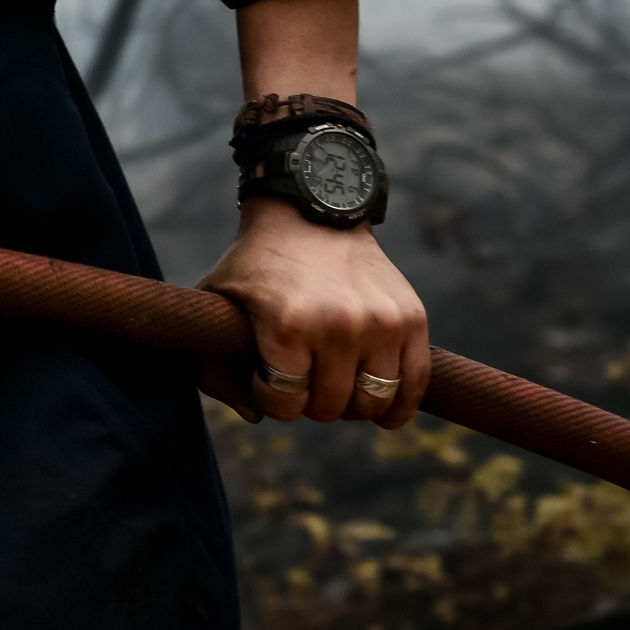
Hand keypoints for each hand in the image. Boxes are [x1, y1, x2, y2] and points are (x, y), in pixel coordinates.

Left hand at [197, 198, 428, 427]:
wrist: (312, 212)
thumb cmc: (258, 263)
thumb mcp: (217, 301)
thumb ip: (215, 367)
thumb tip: (254, 417)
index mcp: (287, 325)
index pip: (284, 403)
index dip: (271, 399)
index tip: (267, 378)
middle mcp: (339, 326)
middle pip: (329, 407)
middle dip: (310, 401)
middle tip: (304, 376)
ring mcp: (380, 322)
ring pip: (373, 402)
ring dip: (351, 403)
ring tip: (336, 382)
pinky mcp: (412, 317)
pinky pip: (414, 384)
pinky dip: (398, 406)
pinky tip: (383, 409)